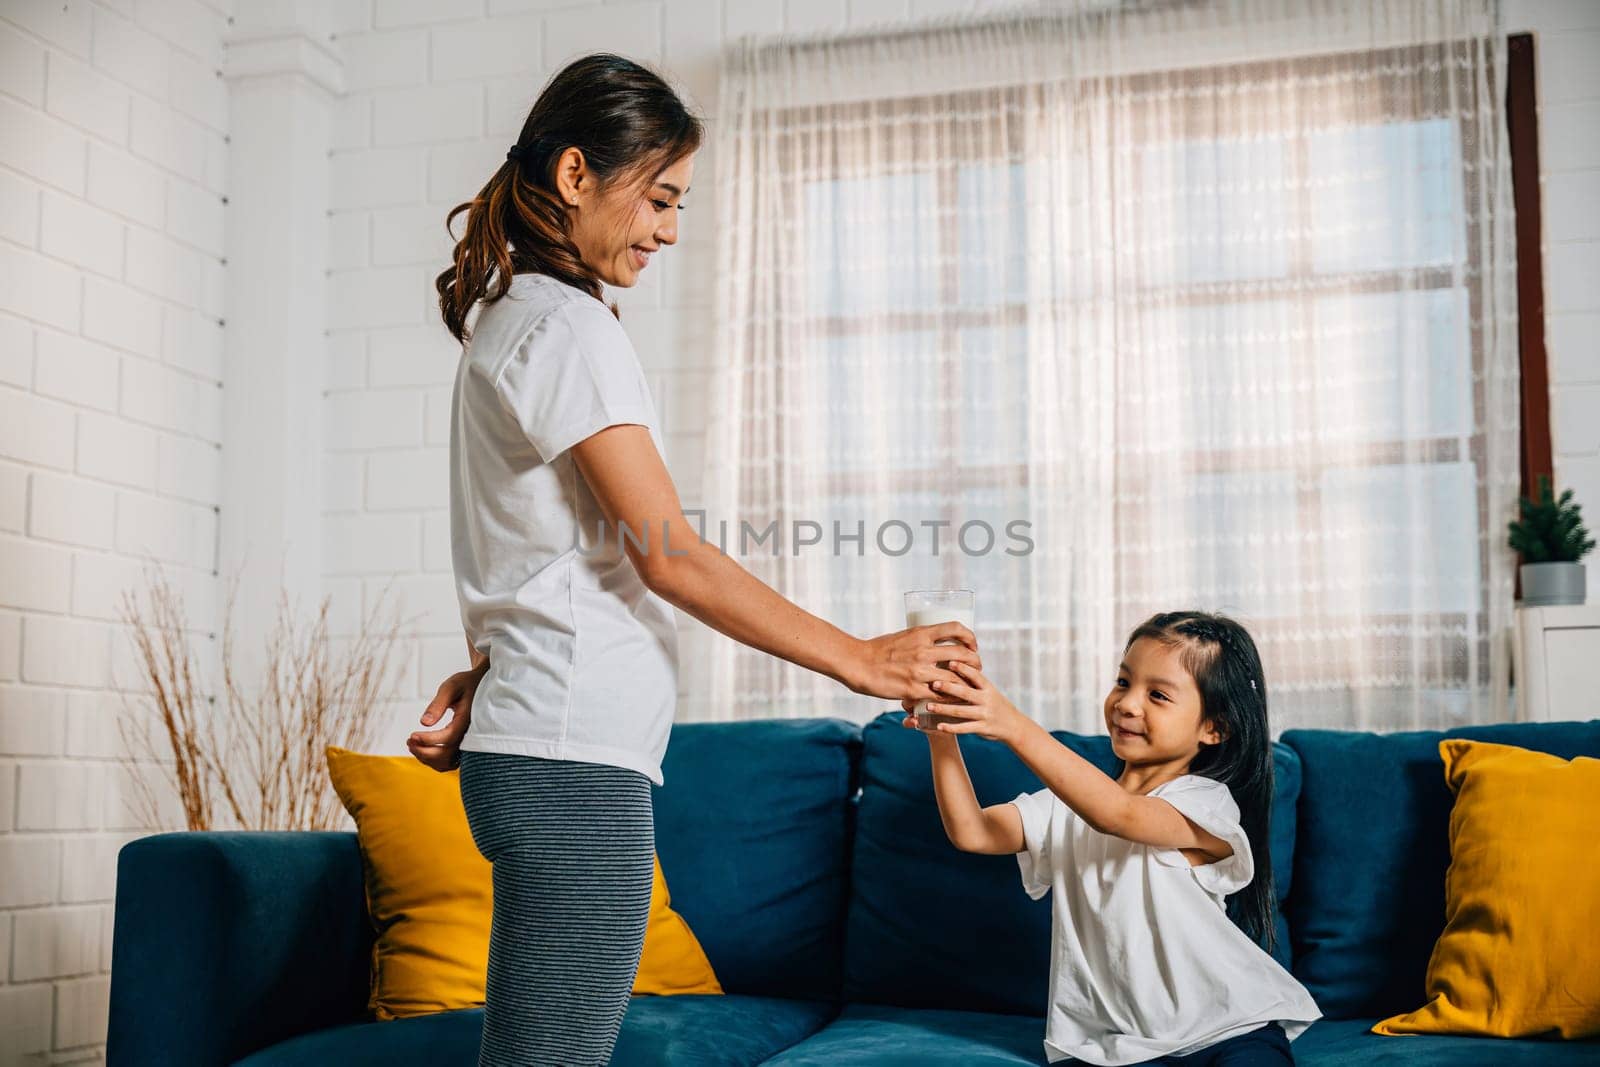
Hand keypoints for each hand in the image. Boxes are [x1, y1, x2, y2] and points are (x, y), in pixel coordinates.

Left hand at [407, 663, 486, 771]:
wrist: (483, 685)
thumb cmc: (466, 683)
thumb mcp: (451, 687)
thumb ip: (438, 704)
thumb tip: (424, 723)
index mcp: (469, 719)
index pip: (449, 737)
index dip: (428, 740)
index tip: (412, 735)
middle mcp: (472, 735)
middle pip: (448, 755)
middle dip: (424, 752)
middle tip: (409, 741)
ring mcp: (470, 742)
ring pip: (448, 762)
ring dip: (428, 759)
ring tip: (413, 745)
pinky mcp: (465, 746)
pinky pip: (450, 761)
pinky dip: (434, 760)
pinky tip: (423, 748)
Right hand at [851, 622, 981, 702]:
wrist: (858, 664)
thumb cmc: (878, 650)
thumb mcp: (903, 636)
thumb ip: (920, 640)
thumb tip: (934, 642)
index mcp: (921, 633)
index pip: (955, 628)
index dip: (970, 636)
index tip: (973, 645)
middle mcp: (924, 650)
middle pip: (963, 654)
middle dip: (975, 661)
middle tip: (977, 668)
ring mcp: (920, 671)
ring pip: (956, 678)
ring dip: (966, 683)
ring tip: (968, 687)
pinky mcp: (914, 690)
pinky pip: (940, 695)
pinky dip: (950, 698)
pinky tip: (953, 700)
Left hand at [919, 660, 1028, 744]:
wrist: (1014, 726)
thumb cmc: (997, 704)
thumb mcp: (990, 691)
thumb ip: (975, 682)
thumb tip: (953, 663)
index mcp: (988, 688)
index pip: (975, 676)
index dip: (963, 669)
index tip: (949, 662)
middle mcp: (987, 700)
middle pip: (965, 692)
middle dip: (948, 688)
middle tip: (933, 683)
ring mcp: (984, 715)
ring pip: (961, 711)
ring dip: (943, 709)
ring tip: (929, 706)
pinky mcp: (982, 728)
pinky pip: (964, 728)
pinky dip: (951, 728)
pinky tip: (939, 727)